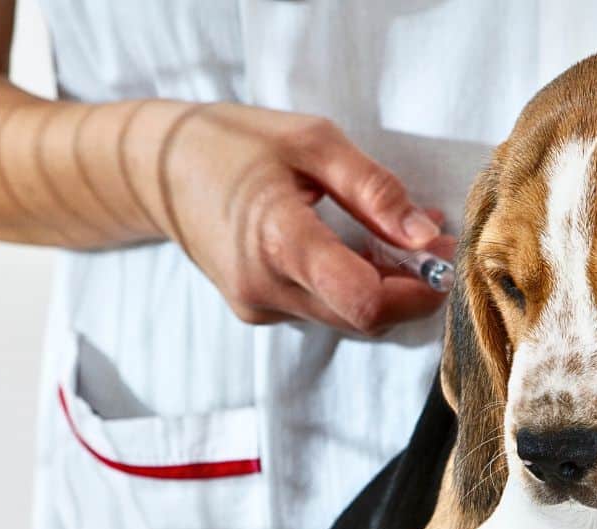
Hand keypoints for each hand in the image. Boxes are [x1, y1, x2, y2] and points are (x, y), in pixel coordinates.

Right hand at [154, 103, 453, 333]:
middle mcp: (267, 288)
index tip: (440, 258)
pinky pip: (325, 312)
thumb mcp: (312, 141)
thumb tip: (428, 236)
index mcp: (279, 240)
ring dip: (385, 288)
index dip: (416, 291)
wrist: (156, 170)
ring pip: (349, 320)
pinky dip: (352, 288)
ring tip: (392, 237)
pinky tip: (355, 250)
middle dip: (409, 287)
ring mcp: (261, 307)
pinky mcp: (259, 313)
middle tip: (429, 239)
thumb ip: (375, 191)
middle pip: (365, 317)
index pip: (365, 300)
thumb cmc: (233, 143)